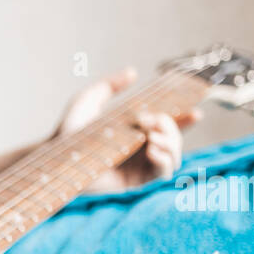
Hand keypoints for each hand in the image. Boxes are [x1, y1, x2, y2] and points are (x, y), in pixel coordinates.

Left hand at [52, 66, 200, 191]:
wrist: (58, 152)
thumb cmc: (69, 128)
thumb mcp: (91, 98)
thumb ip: (111, 84)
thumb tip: (133, 72)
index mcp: (135, 132)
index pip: (168, 126)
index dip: (185, 120)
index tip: (196, 112)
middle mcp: (140, 149)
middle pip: (175, 140)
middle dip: (171, 126)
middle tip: (148, 121)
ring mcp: (139, 166)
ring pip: (174, 157)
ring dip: (171, 142)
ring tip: (150, 136)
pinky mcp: (134, 181)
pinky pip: (162, 173)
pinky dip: (165, 159)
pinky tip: (151, 148)